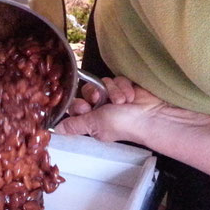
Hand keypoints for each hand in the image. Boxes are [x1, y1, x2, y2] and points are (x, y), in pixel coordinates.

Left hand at [54, 76, 209, 144]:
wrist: (152, 115)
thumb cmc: (124, 124)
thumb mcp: (95, 125)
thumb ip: (75, 125)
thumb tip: (56, 131)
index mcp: (91, 121)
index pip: (75, 106)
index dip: (78, 103)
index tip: (85, 106)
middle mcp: (101, 109)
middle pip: (87, 91)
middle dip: (95, 95)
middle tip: (102, 101)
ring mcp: (113, 97)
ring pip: (102, 83)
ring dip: (112, 92)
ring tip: (123, 102)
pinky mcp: (125, 86)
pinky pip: (116, 79)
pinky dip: (123, 86)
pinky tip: (131, 95)